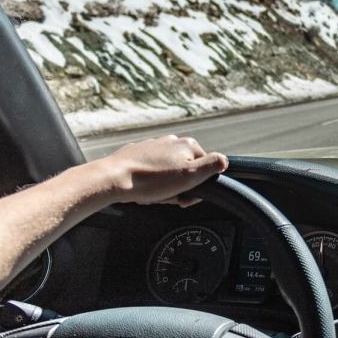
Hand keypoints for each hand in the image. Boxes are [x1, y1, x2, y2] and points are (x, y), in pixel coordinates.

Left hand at [97, 135, 227, 206]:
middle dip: (178, 187)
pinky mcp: (136, 154)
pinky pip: (150, 170)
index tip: (185, 195)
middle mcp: (171, 141)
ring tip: (152, 194)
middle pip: (185, 170)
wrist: (113, 179)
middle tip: (167, 197)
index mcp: (187, 145)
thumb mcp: (190, 176)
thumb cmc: (151, 180)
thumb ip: (212, 165)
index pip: (204, 168)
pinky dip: (149, 181)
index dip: (196, 186)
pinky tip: (142, 189)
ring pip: (167, 172)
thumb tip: (224, 160)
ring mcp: (153, 146)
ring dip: (164, 186)